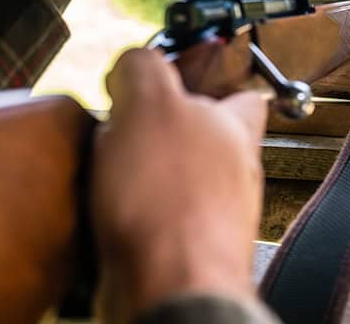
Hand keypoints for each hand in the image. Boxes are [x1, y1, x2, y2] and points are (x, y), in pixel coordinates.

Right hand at [92, 48, 266, 323]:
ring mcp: (213, 213)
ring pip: (179, 178)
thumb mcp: (150, 105)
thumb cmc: (172, 202)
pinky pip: (157, 216)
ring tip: (107, 168)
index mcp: (235, 129)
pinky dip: (131, 210)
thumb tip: (135, 61)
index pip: (243, 93)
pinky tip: (106, 209)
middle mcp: (233, 172)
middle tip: (122, 124)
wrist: (169, 288)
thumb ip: (145, 70)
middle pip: (203, 137)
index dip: (211, 81)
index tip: (179, 74)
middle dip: (164, 128)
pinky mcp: (184, 248)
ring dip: (144, 170)